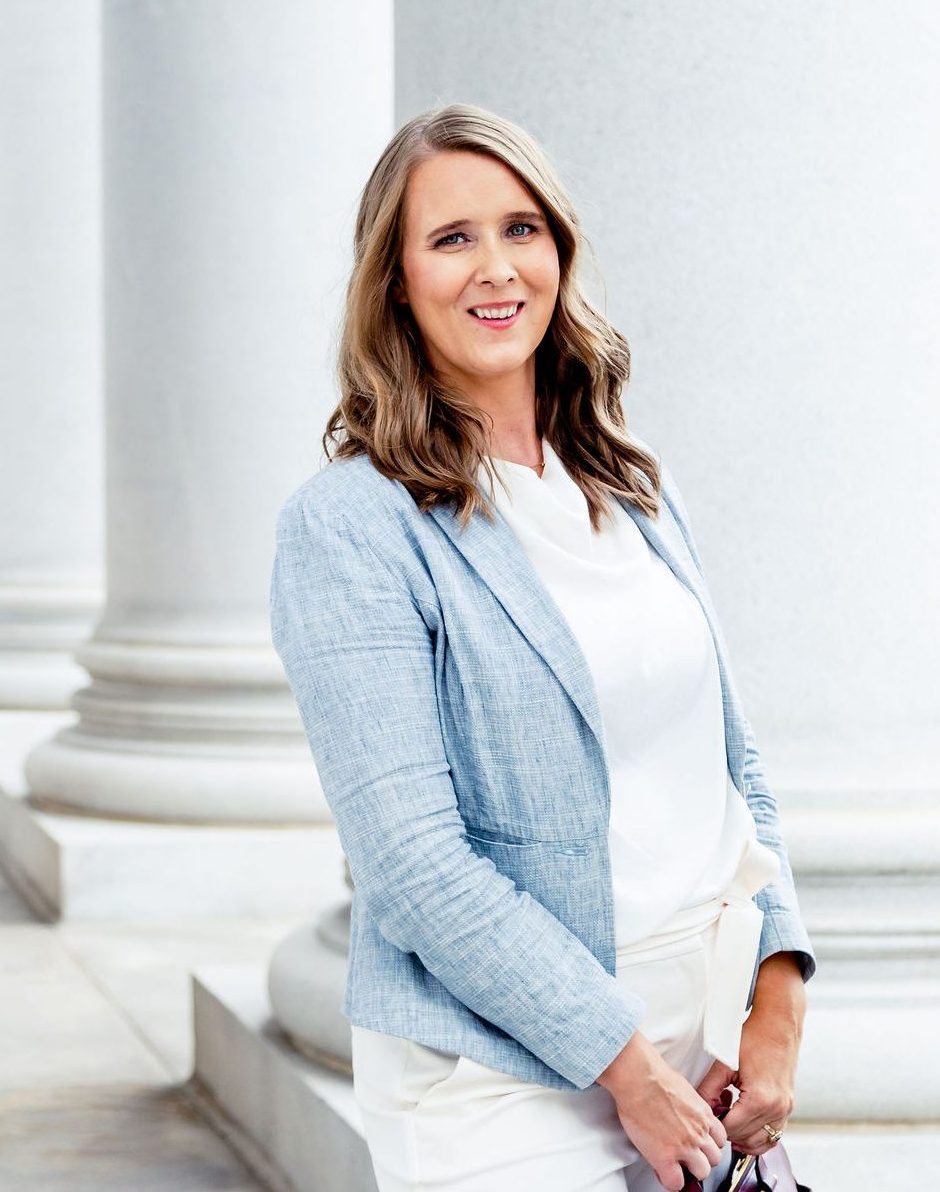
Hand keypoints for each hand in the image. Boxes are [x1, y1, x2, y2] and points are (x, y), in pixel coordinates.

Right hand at [598, 1030, 727, 1191]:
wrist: (639, 1078)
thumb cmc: (655, 1076)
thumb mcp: (683, 1090)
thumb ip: (689, 1106)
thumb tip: (682, 1111)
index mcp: (703, 1115)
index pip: (720, 1139)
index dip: (708, 1144)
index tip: (699, 1146)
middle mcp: (699, 1132)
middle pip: (715, 1158)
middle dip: (702, 1158)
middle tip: (687, 1155)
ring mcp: (684, 1146)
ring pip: (701, 1172)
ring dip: (689, 1170)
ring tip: (676, 1164)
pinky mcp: (665, 1157)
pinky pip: (676, 1183)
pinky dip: (670, 1181)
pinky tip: (663, 1171)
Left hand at [696, 952, 805, 1156]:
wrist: (779, 1025)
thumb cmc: (754, 1038)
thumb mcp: (724, 1063)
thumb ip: (709, 1089)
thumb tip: (701, 1107)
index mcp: (760, 1100)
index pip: (731, 1129)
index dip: (715, 1124)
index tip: (706, 1114)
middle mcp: (776, 1109)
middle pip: (744, 1137)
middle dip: (726, 1128)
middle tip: (715, 1110)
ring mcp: (785, 1110)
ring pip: (760, 1142)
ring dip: (742, 1135)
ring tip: (728, 1114)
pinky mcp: (788, 1107)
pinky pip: (773, 1135)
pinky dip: (758, 1134)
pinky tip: (744, 1120)